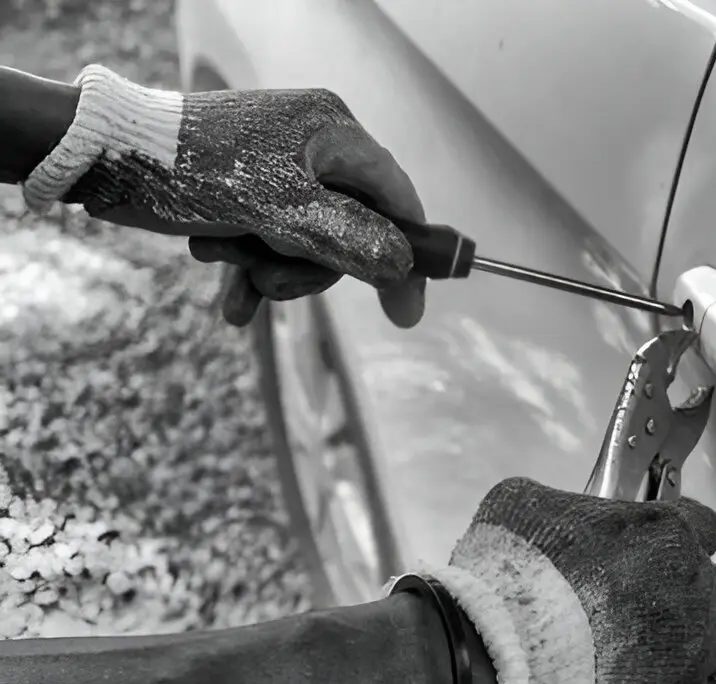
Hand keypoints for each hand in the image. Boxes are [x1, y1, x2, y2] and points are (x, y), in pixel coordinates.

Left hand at [32, 66, 427, 326]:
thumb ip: (351, 241)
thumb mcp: (281, 212)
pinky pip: (271, 240)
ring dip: (269, 270)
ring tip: (230, 272)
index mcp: (333, 131)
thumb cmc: (192, 173)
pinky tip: (231, 304)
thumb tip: (403, 268)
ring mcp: (280, 167)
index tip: (406, 312)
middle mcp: (313, 144)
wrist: (100, 157)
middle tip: (269, 282)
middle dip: (307, 268)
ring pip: (306, 243)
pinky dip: (252, 269)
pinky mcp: (247, 187)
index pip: (396, 198)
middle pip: (349, 231)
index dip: (408, 256)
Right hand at [387, 477, 715, 683]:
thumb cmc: (507, 584)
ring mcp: (695, 653)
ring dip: (700, 650)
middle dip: (694, 597)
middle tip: (652, 610)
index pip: (707, 527)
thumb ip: (556, 504)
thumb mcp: (520, 506)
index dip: (680, 541)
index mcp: (663, 534)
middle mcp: (692, 590)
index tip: (659, 554)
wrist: (495, 659)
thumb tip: (549, 512)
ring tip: (657, 661)